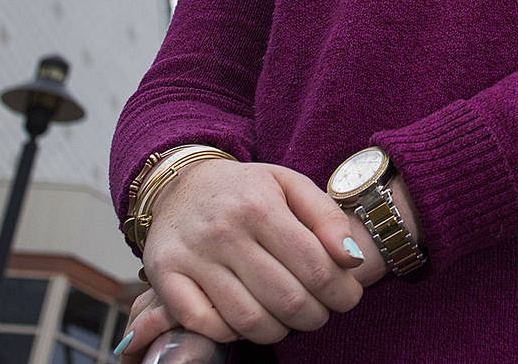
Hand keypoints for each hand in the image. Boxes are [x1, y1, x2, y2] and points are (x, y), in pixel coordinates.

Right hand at [135, 161, 367, 348]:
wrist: (181, 185)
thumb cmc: (246, 189)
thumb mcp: (291, 185)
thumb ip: (327, 217)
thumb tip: (353, 259)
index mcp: (260, 206)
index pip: (315, 266)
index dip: (341, 291)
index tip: (349, 298)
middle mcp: (223, 232)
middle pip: (286, 298)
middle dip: (315, 316)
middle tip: (321, 313)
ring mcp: (190, 258)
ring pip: (248, 319)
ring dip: (279, 331)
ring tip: (290, 320)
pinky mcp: (164, 278)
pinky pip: (204, 324)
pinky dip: (232, 333)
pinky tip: (248, 320)